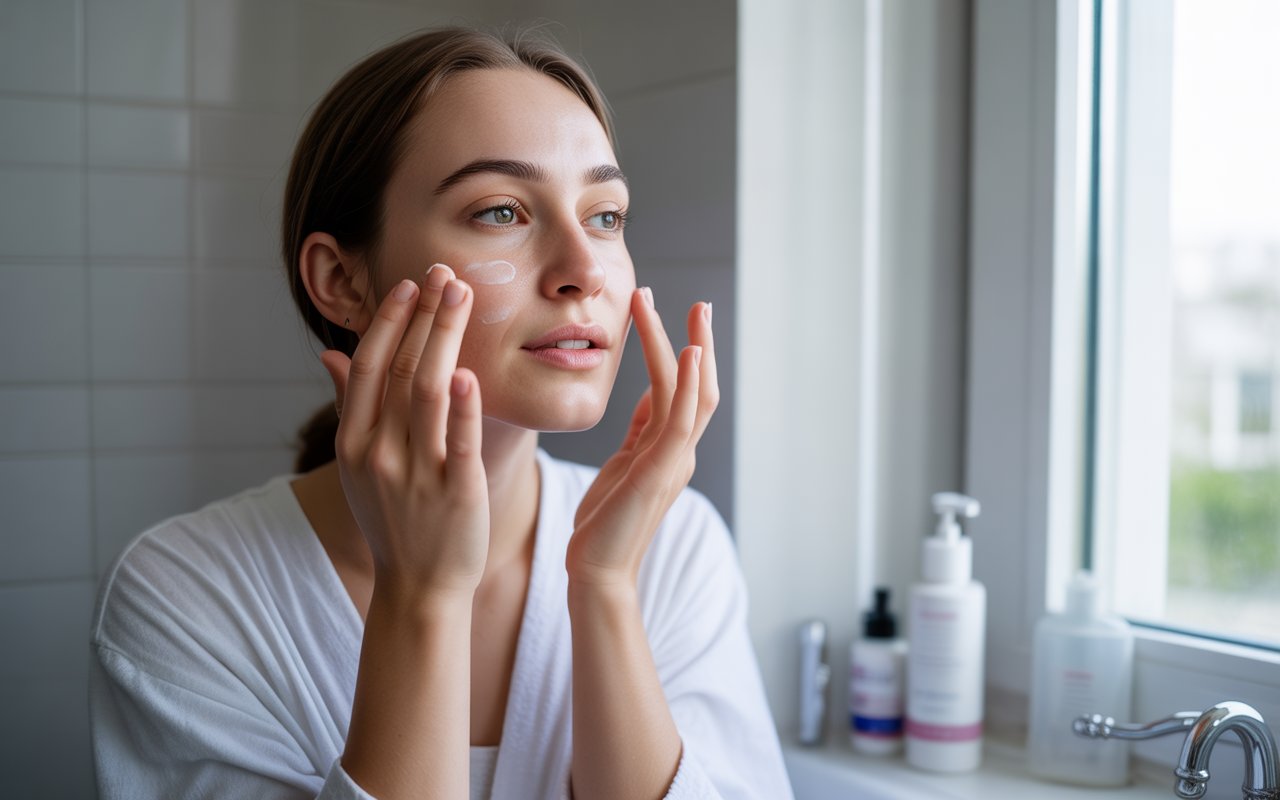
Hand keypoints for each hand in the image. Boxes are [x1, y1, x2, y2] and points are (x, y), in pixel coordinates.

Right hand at [320, 265, 489, 599]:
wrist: (417, 589)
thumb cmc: (394, 522)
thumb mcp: (361, 466)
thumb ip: (349, 407)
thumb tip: (331, 354)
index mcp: (355, 442)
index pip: (369, 367)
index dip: (389, 321)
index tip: (410, 284)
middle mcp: (379, 453)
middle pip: (399, 369)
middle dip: (423, 315)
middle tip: (446, 273)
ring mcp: (416, 473)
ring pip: (427, 392)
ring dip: (444, 338)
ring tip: (463, 297)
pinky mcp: (456, 492)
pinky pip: (460, 440)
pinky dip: (463, 405)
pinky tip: (469, 371)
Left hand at [565, 288, 718, 588]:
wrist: (595, 571)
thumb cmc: (603, 522)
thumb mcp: (624, 463)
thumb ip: (641, 429)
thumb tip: (651, 392)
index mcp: (669, 449)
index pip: (685, 391)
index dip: (685, 352)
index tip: (678, 315)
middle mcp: (679, 452)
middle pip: (701, 386)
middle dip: (700, 342)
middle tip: (699, 302)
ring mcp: (673, 462)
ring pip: (691, 393)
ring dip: (689, 346)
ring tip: (687, 308)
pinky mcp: (659, 471)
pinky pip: (681, 420)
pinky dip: (690, 384)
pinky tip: (690, 353)